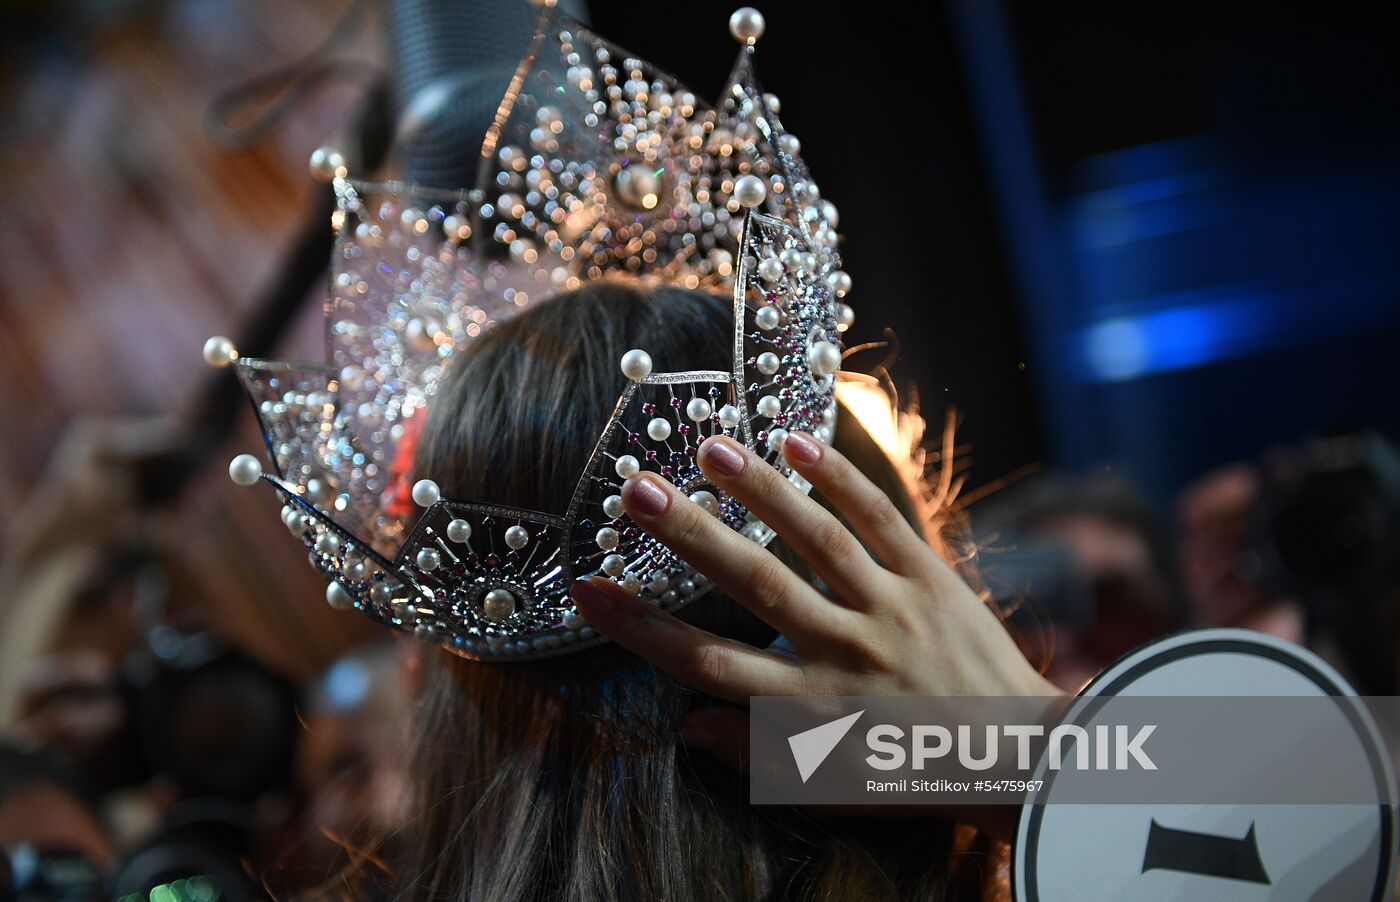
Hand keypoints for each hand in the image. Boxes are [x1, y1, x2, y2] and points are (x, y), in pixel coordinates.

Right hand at [570, 430, 1062, 832]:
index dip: (643, 630)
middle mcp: (846, 653)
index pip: (710, 665)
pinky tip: (799, 443)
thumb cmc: (916, 775)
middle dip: (691, 538)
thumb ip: (756, 756)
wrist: (1029, 765)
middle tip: (635, 491)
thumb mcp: (831, 788)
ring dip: (764, 492)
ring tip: (712, 447)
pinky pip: (884, 524)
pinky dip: (843, 482)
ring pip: (820, 544)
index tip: (588, 590)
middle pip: (757, 588)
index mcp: (811, 708)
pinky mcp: (934, 581)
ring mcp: (893, 611)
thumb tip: (684, 725)